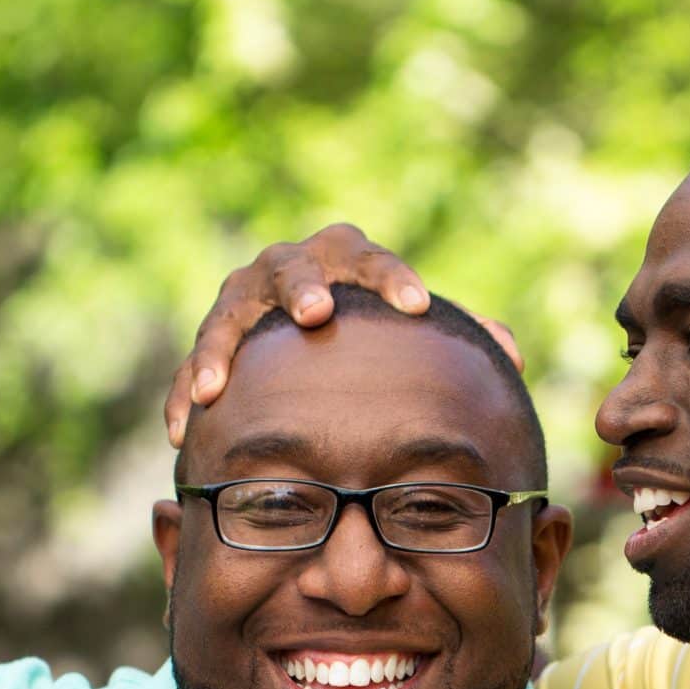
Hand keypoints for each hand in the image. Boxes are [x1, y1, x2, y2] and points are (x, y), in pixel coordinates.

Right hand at [164, 222, 520, 443]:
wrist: (305, 338)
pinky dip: (183, 394)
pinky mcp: (212, 343)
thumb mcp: (409, 331)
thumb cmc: (370, 331)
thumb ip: (460, 337)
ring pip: (226, 315)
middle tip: (317, 312)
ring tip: (217, 387)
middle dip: (302, 286)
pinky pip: (190, 367)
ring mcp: (241, 301)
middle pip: (290, 267)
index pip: (369, 256)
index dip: (393, 276)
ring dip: (219, 348)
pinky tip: (180, 432)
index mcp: (341, 257)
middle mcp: (286, 269)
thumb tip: (510, 355)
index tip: (420, 305)